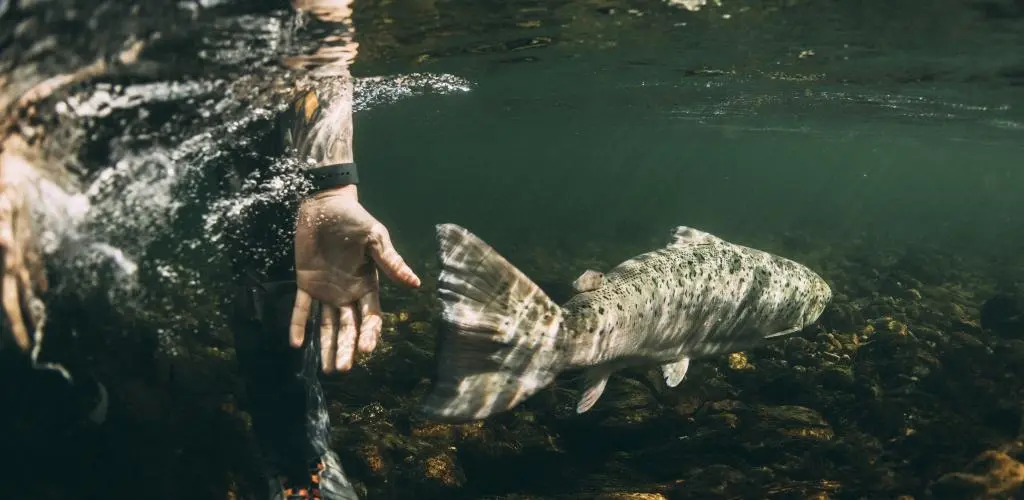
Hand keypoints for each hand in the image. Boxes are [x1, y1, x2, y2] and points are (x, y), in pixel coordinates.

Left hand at [288, 184, 420, 372]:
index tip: (366, 350)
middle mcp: (348, 293)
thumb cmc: (355, 219)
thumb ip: (391, 261)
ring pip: (328, 324)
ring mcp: (326, 291)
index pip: (371, 316)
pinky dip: (299, 325)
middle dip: (346, 348)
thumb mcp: (376, 238)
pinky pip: (301, 308)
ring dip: (327, 346)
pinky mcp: (305, 283)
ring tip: (327, 369)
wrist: (325, 204)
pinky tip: (296, 344)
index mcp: (367, 284)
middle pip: (349, 327)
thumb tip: (415, 284)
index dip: (369, 334)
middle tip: (342, 369)